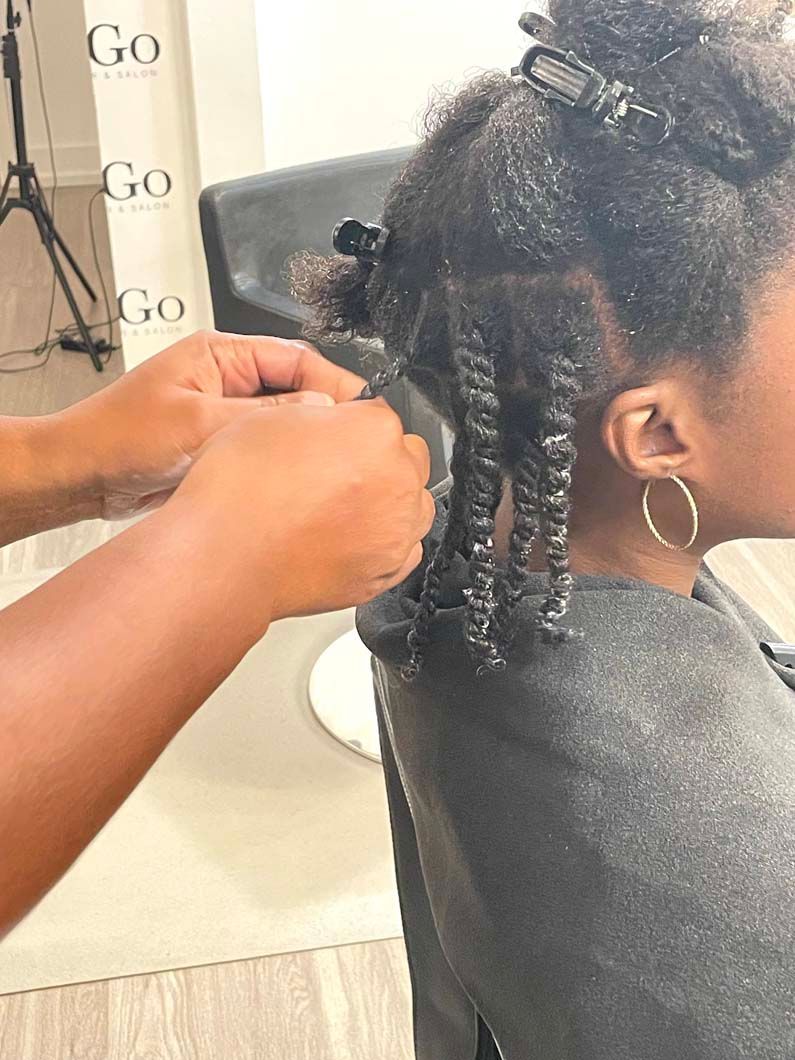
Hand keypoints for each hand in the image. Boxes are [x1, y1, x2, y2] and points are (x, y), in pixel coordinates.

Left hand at [59, 330, 365, 518]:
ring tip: (328, 462)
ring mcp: (225, 414)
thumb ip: (264, 417)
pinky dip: (280, 463)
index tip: (360, 410)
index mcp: (221, 354)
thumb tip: (320, 413)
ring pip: (282, 423)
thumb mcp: (198, 423)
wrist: (80, 477)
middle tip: (351, 442)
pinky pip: (263, 449)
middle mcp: (226, 379)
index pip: (296, 359)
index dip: (333, 384)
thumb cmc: (117, 437)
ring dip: (300, 441)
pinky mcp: (220, 446)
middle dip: (323, 415)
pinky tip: (295, 480)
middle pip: (295, 389)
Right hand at [172, 399, 434, 617]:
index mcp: (376, 432)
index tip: (335, 435)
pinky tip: (350, 537)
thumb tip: (333, 417)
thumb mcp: (271, 417)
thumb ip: (321, 413)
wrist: (225, 558)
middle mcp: (398, 481)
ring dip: (389, 501)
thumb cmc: (239, 493)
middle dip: (380, 459)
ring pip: (412, 505)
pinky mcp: (386, 572)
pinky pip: (403, 548)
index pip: (382, 414)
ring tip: (342, 506)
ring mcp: (396, 531)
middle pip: (407, 458)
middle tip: (335, 470)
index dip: (354, 423)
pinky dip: (384, 541)